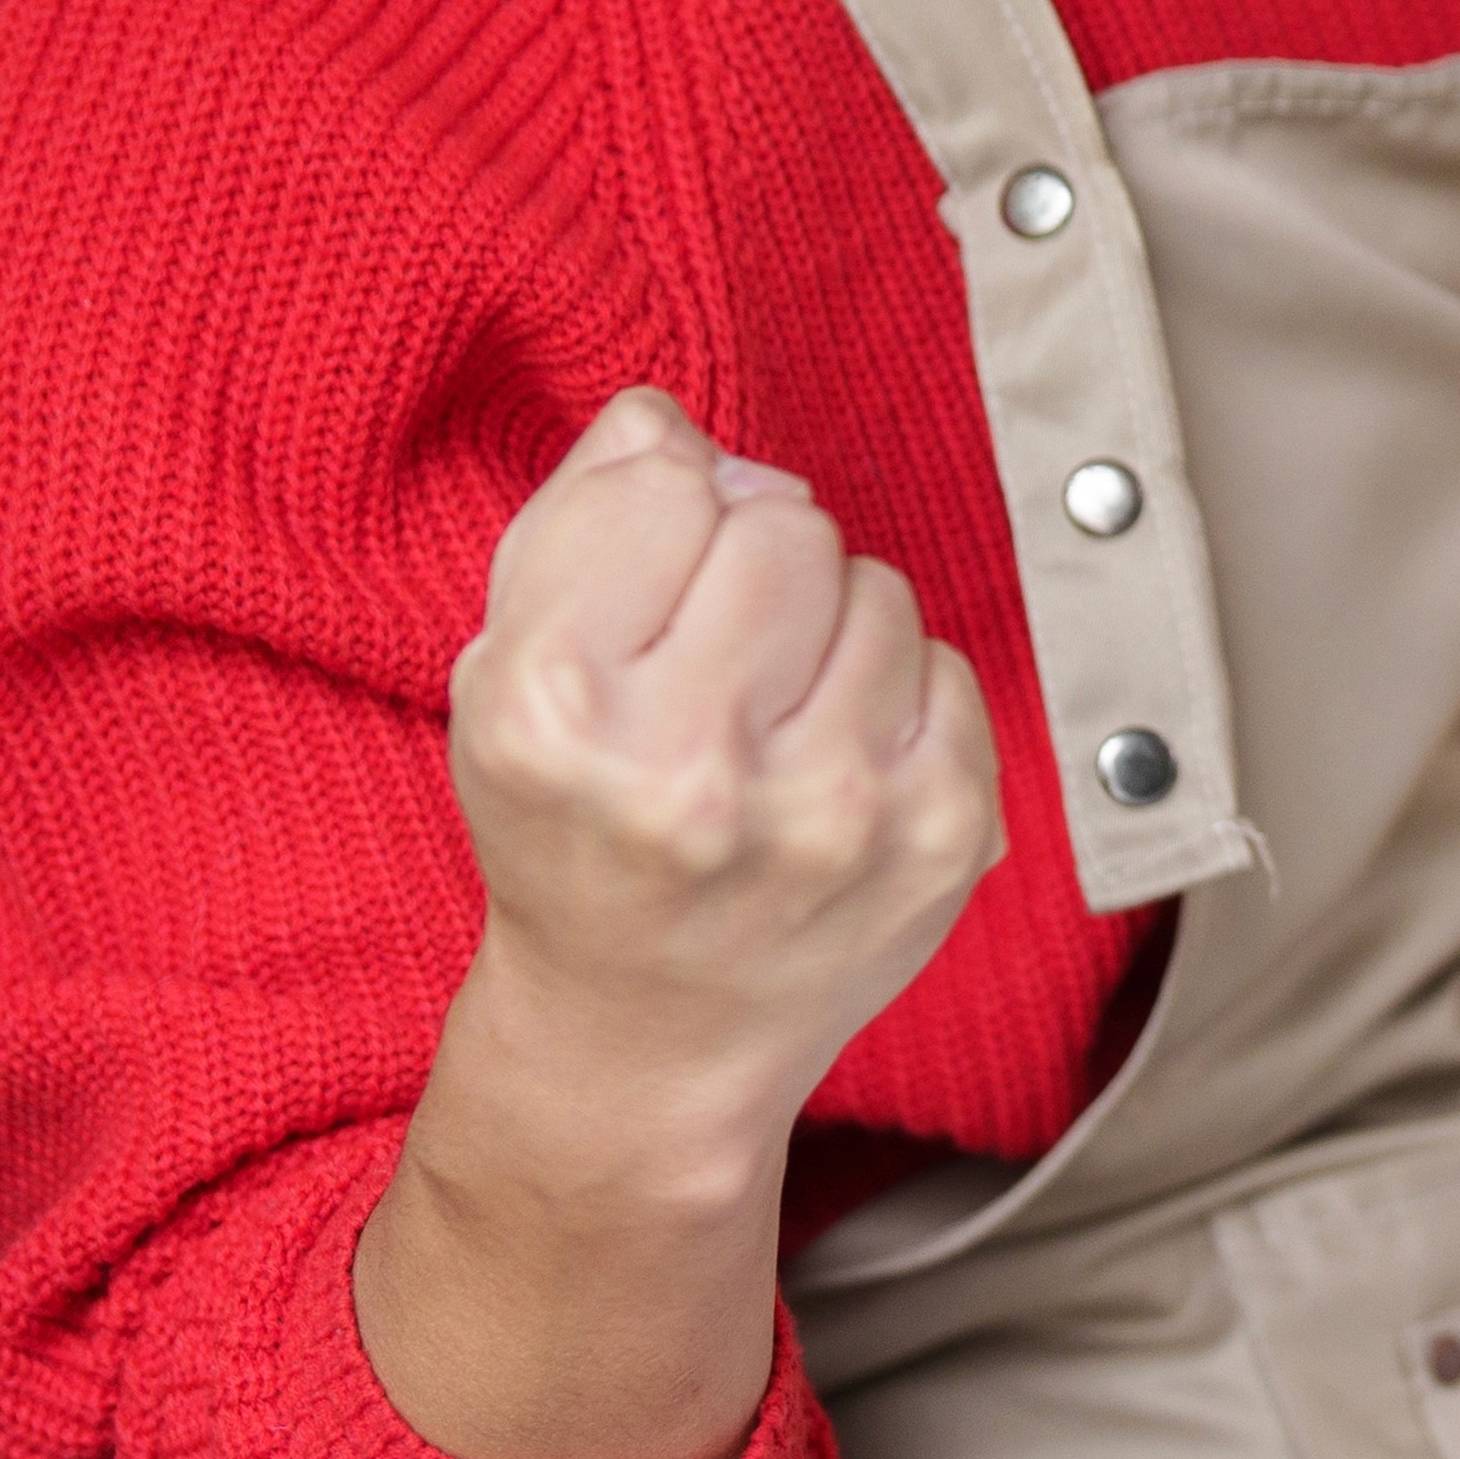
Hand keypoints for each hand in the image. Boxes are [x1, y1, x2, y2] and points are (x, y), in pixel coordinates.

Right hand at [358, 387, 999, 1458]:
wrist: (648, 1036)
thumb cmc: (574, 827)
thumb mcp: (508, 675)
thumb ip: (581, 518)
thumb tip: (673, 422)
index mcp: (554, 716)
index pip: (668, 484)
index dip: (667, 513)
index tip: (651, 588)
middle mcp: (691, 775)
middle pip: (788, 523)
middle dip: (756, 564)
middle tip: (720, 657)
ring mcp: (831, 815)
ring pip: (880, 586)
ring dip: (832, 628)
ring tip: (775, 718)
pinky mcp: (942, 841)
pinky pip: (951, 665)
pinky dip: (900, 696)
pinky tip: (835, 765)